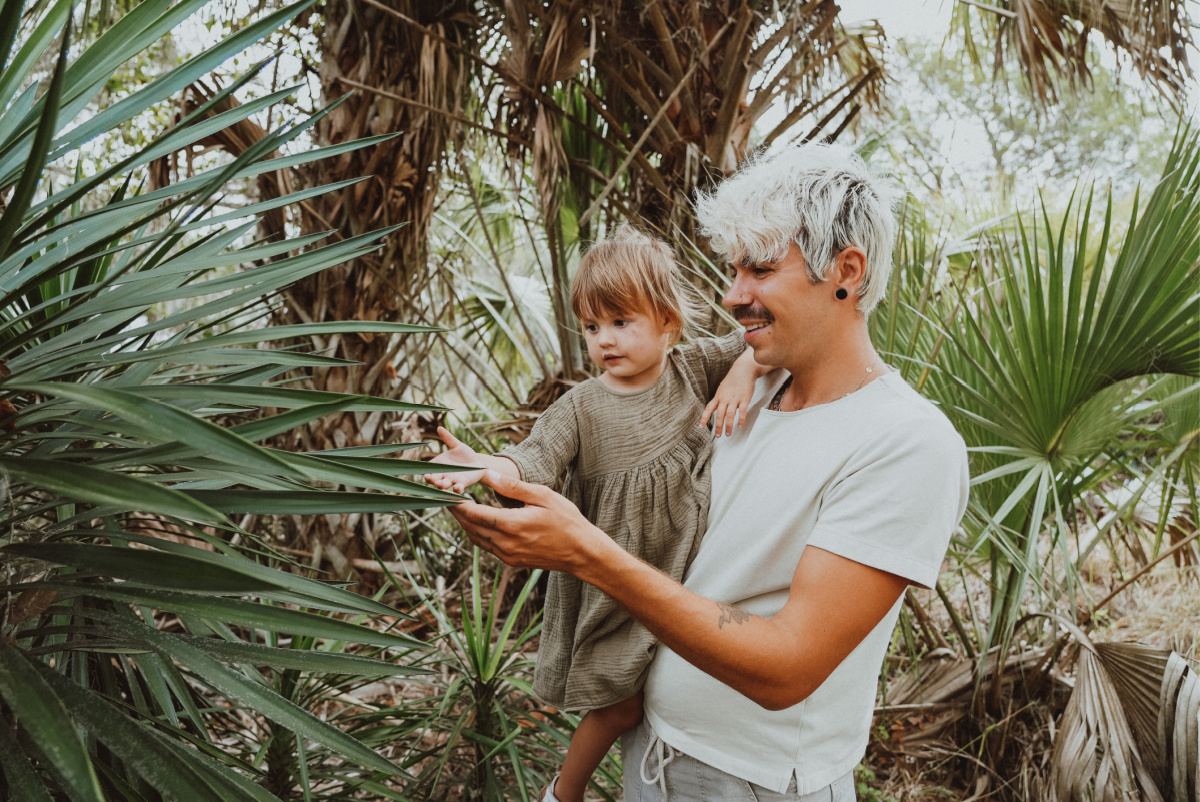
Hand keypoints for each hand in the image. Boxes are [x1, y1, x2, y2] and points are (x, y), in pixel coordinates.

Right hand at [423, 426, 485, 492]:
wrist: (478, 462)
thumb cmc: (465, 454)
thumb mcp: (457, 445)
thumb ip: (448, 438)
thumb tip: (439, 428)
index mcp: (439, 465)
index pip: (429, 469)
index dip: (425, 471)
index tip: (424, 472)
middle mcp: (443, 474)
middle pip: (434, 478)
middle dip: (432, 480)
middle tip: (430, 479)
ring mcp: (452, 480)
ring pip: (444, 485)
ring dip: (441, 485)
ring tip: (440, 484)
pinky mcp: (462, 484)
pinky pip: (457, 489)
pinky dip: (456, 489)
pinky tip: (457, 487)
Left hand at [448, 470, 610, 574]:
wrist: (581, 552)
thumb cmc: (566, 520)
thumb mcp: (542, 495)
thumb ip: (512, 486)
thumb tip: (487, 474)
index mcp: (511, 525)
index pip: (473, 513)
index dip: (456, 502)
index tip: (443, 491)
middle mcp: (505, 544)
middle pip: (469, 527)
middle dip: (456, 511)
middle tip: (444, 496)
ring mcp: (507, 555)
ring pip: (475, 538)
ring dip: (465, 523)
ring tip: (458, 506)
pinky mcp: (511, 561)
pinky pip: (486, 546)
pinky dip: (477, 532)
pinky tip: (478, 520)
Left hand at [701, 372, 752, 437]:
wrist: (743, 369)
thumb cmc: (732, 380)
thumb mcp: (722, 388)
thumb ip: (720, 399)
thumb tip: (717, 409)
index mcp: (718, 396)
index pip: (709, 408)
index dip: (704, 418)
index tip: (701, 427)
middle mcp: (725, 398)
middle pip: (719, 414)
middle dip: (718, 426)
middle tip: (718, 436)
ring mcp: (735, 398)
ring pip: (730, 414)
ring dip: (729, 425)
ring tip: (728, 434)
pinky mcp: (745, 398)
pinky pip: (742, 411)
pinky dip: (741, 419)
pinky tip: (740, 426)